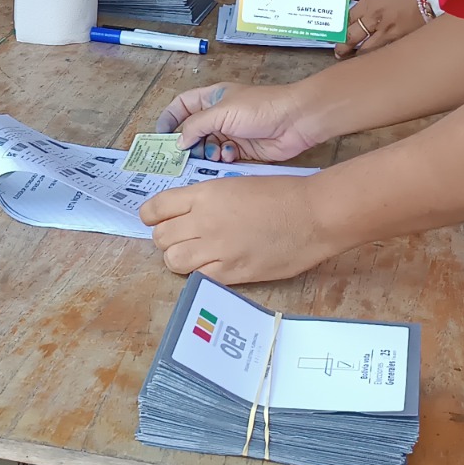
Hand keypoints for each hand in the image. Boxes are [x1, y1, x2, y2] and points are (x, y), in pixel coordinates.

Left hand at [140, 174, 337, 282]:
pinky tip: (213, 268)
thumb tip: (187, 215)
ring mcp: (217, 249)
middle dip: (166, 239)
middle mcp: (204, 221)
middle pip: (160, 238)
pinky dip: (200, 275)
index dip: (151, 217)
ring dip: (178, 259)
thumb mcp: (234, 185)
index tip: (156, 221)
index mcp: (204, 194)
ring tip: (194, 256)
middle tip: (181, 239)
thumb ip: (206, 201)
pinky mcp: (233, 272)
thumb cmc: (280, 194)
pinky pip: (199, 279)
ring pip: (173, 261)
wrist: (312, 214)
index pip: (155, 208)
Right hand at [153, 83, 326, 163]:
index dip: (170, 117)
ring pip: (207, 146)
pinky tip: (229, 156)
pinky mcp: (243, 149)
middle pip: (194, 130)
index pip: (183, 105)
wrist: (296, 121)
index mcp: (213, 98)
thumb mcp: (222, 112)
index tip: (161, 135)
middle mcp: (220, 115)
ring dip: (207, 152)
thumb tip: (179, 140)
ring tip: (213, 153)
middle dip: (188, 142)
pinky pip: (224, 157)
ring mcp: (232, 132)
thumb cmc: (260, 107)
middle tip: (183, 155)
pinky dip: (222, 158)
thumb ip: (196, 125)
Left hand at [337, 0, 427, 58]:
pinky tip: (374, 61)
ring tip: (352, 60)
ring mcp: (388, 31)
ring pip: (366, 49)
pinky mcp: (401, 39)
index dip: (339, 29)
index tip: (335, 34)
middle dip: (343, 46)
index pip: (347, 19)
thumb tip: (363, 10)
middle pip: (352, 36)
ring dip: (357, 55)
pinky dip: (377, 56)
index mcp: (369, 3)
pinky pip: (384, 51)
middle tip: (338, 52)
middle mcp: (375, 18)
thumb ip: (371, 1)